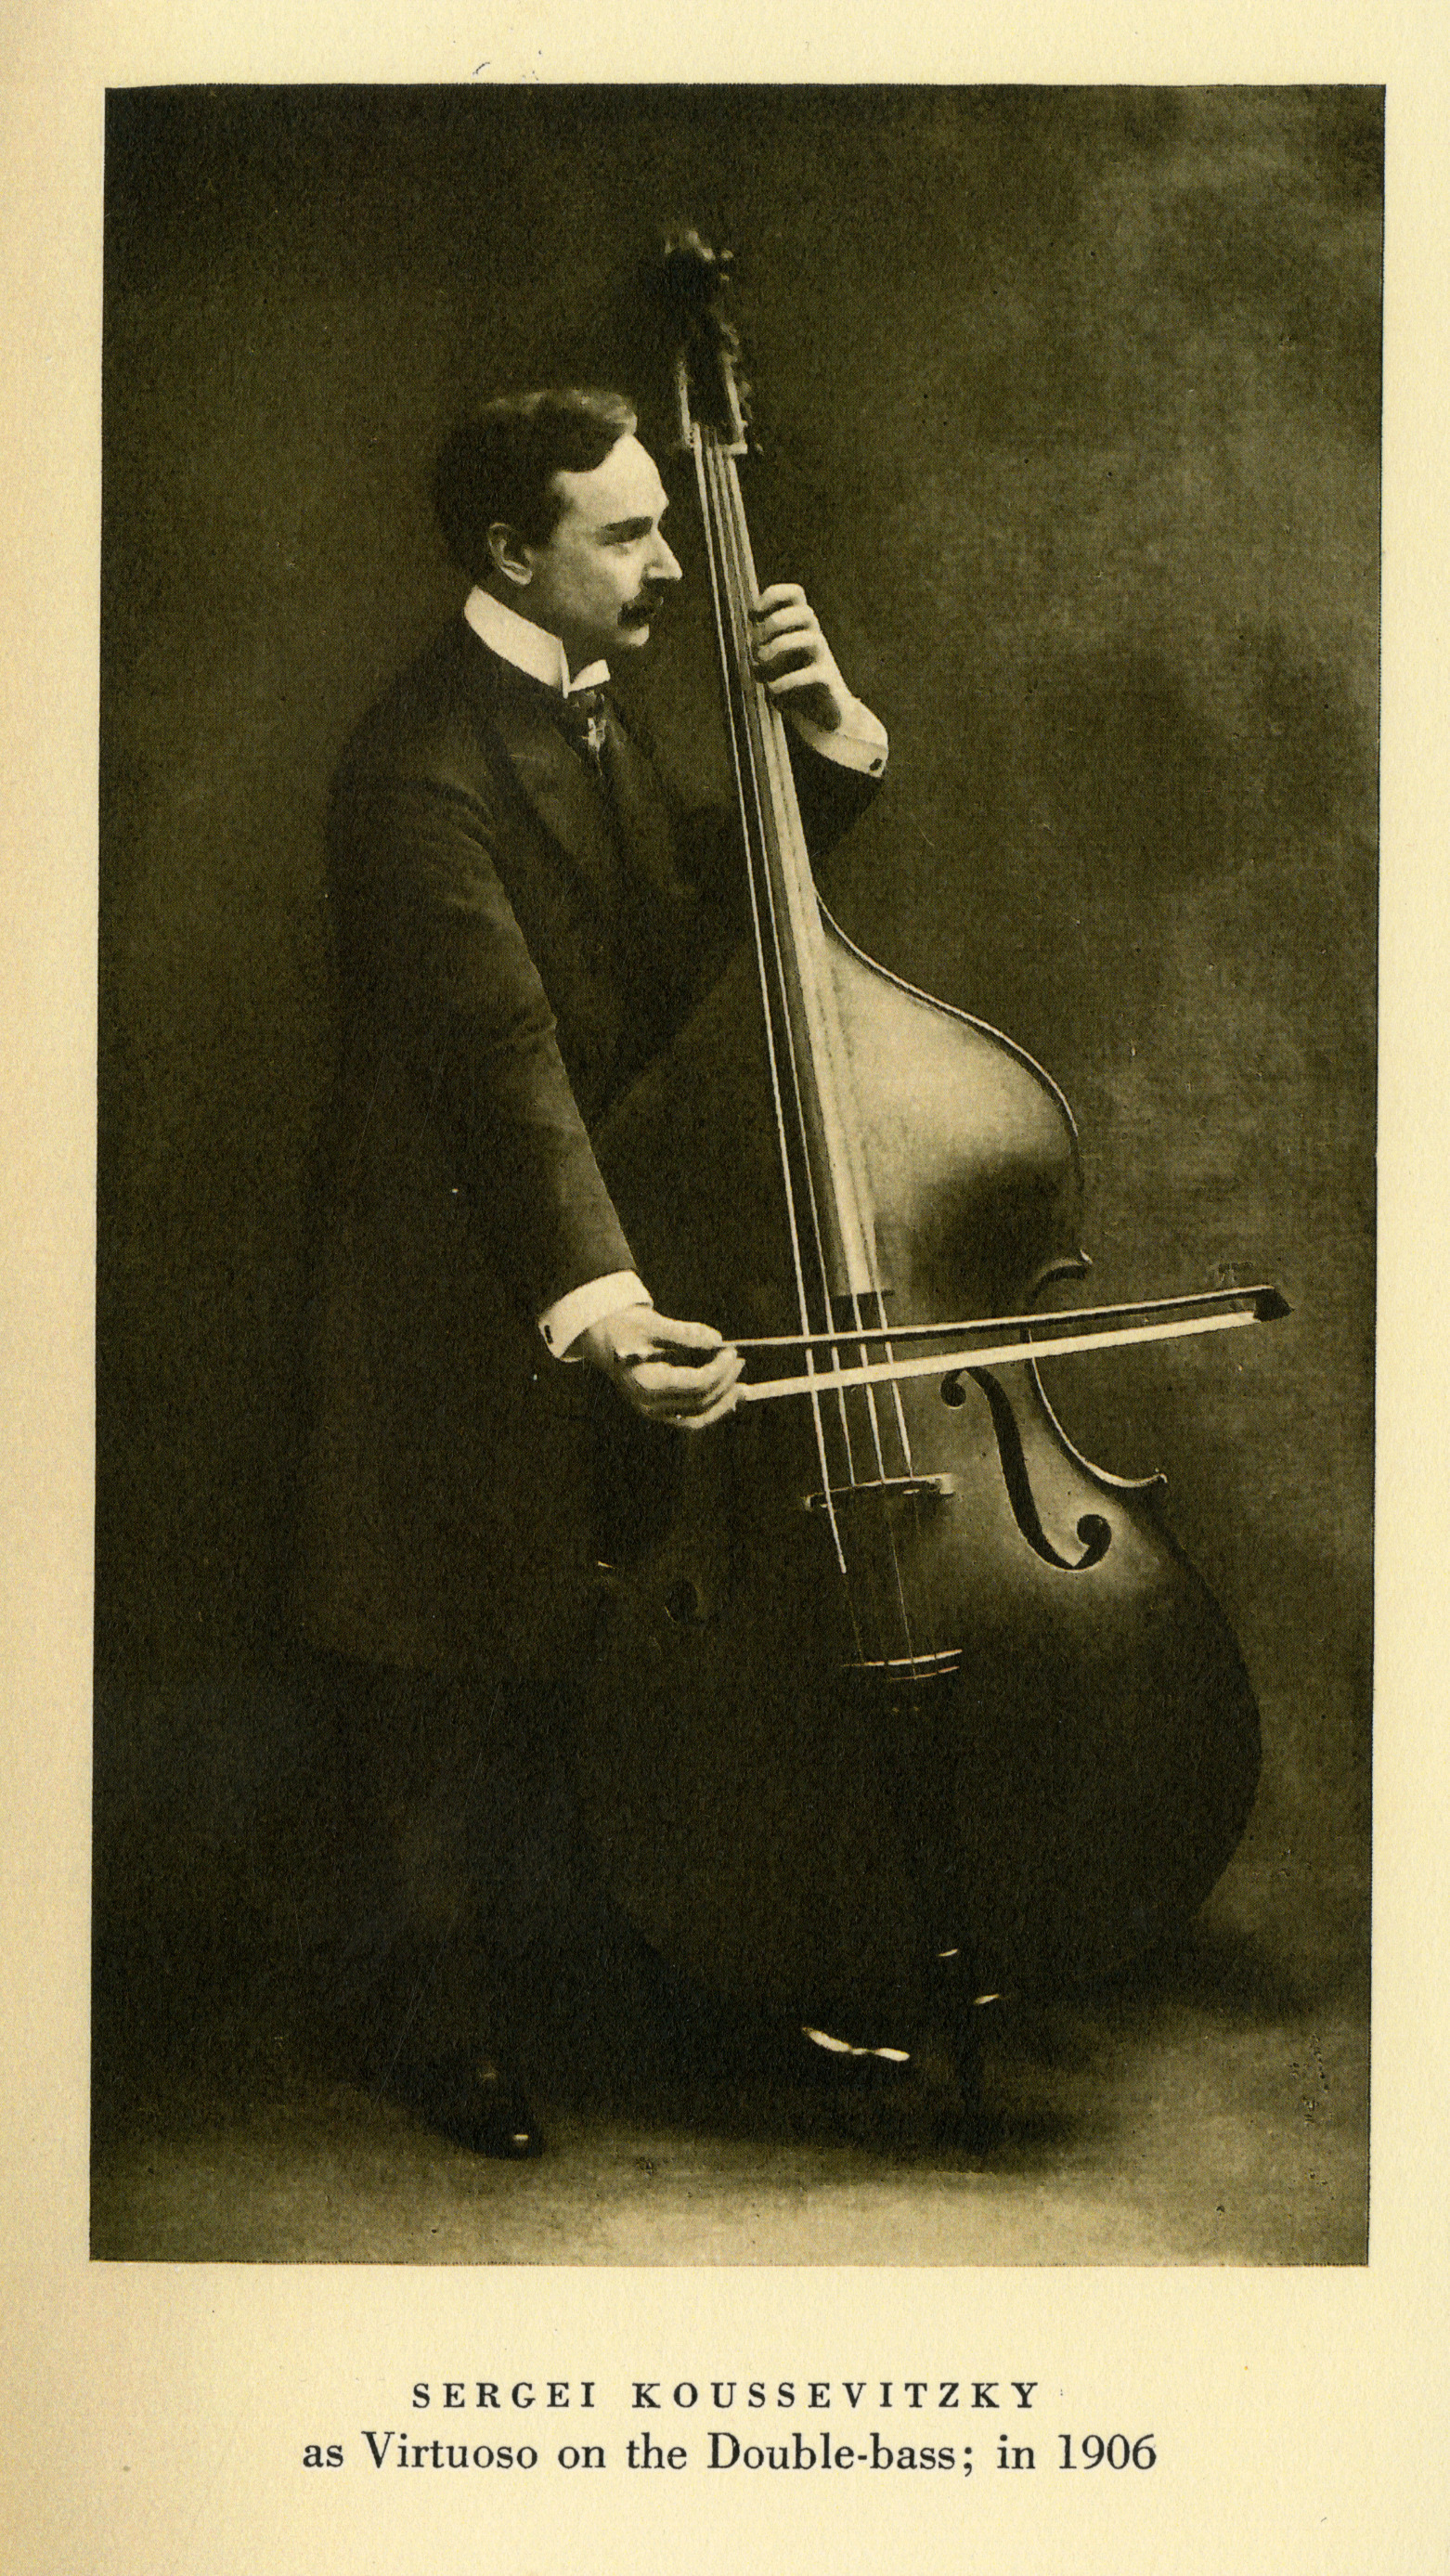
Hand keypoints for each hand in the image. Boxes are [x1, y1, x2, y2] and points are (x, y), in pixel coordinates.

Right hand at [577, 1302, 742, 1429]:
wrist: (602, 1337)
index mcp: (645, 1382)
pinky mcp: (657, 1412)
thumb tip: (716, 1339)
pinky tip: (727, 1400)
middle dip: (724, 1382)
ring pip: (696, 1418)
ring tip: (741, 1387)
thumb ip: (685, 1333)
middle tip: (738, 1360)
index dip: (718, 1369)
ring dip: (722, 1404)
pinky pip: (689, 1420)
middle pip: (699, 1401)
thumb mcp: (652, 1323)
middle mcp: (647, 1404)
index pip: (694, 1383)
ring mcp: (652, 1411)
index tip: (731, 1351)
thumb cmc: (625, 1327)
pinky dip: (710, 1411)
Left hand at [749, 583, 856, 732]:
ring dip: (780, 648)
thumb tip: (748, 645)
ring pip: (812, 639)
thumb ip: (759, 648)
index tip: (754, 614)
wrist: (821, 716)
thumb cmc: (791, 685)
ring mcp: (823, 660)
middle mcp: (814, 638)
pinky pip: (813, 675)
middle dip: (776, 623)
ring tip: (761, 665)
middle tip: (758, 646)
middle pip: (805, 613)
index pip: (795, 595)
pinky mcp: (827, 683)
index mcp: (799, 627)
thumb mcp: (770, 662)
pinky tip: (772, 689)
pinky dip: (787, 681)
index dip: (774, 595)